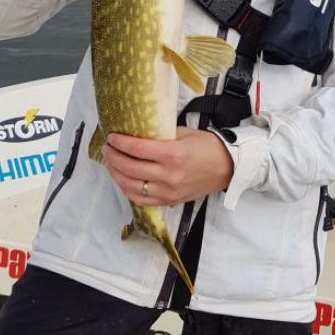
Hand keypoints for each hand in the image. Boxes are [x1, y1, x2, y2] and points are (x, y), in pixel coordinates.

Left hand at [103, 128, 233, 206]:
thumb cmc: (207, 146)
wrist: (227, 168)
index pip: (137, 149)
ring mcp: (168, 191)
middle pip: (130, 168)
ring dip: (116, 174)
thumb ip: (161, 136)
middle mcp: (169, 175)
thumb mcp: (184, 133)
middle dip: (113, 157)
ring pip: (131, 186)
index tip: (111, 137)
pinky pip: (141, 200)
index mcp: (173, 154)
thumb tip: (138, 133)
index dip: (119, 143)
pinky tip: (122, 180)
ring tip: (110, 163)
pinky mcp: (170, 201)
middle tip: (107, 148)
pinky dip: (127, 190)